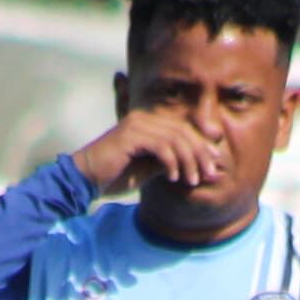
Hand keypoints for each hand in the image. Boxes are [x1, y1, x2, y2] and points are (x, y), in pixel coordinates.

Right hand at [70, 104, 229, 203]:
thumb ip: (173, 164)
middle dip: (200, 154)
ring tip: (192, 180)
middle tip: (209, 174)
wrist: (85, 180)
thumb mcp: (151, 170)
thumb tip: (203, 168)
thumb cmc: (116, 176)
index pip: (183, 130)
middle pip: (183, 132)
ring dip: (188, 161)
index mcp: (149, 123)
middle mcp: (144, 119)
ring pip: (175, 139)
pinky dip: (171, 163)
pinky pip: (161, 146)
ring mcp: (137, 124)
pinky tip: (173, 178)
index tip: (214, 165)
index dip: (202, 146)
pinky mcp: (130, 135)